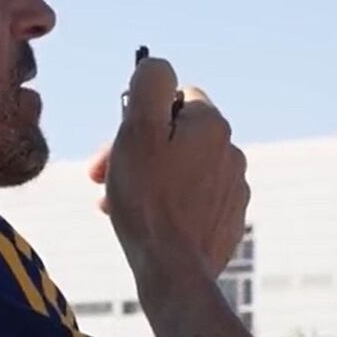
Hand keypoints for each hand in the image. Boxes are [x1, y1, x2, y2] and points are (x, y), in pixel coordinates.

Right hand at [91, 56, 248, 284]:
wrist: (174, 271)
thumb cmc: (148, 200)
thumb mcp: (137, 131)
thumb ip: (148, 86)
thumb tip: (156, 65)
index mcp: (212, 125)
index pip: (174, 96)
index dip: (138, 114)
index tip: (117, 142)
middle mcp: (231, 151)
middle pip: (176, 135)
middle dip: (138, 150)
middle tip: (103, 177)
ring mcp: (233, 189)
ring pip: (181, 168)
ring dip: (149, 178)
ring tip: (118, 204)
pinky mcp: (229, 220)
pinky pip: (192, 199)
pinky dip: (168, 204)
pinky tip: (148, 222)